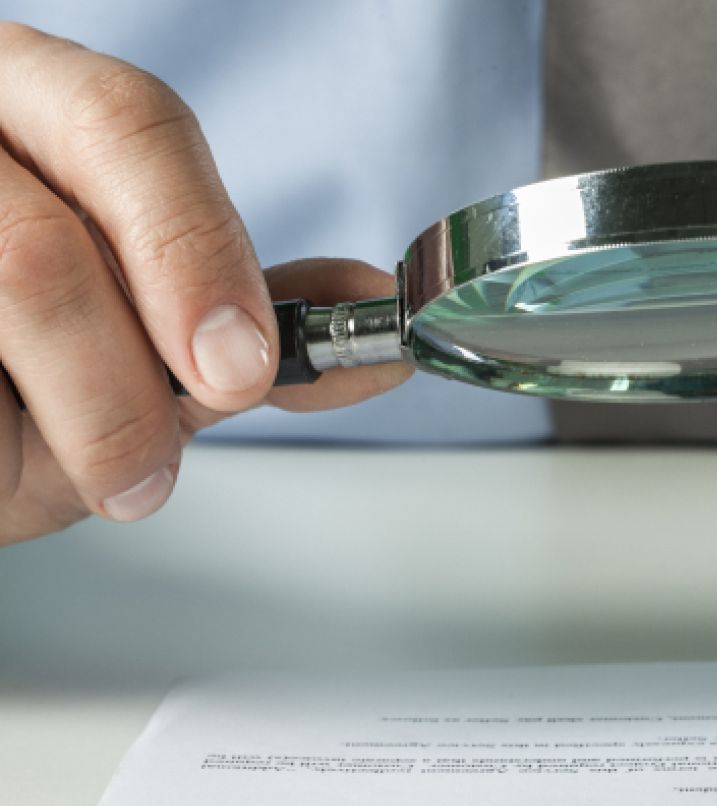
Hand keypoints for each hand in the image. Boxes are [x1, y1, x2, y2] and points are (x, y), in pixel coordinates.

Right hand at [0, 23, 408, 544]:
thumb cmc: (33, 353)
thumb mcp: (143, 321)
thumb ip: (248, 309)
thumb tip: (366, 301)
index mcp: (38, 103)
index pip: (130, 125)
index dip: (197, 251)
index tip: (241, 365)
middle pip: (41, 248)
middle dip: (120, 382)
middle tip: (154, 465)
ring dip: (66, 427)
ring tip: (101, 476)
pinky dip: (1, 452)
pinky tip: (9, 444)